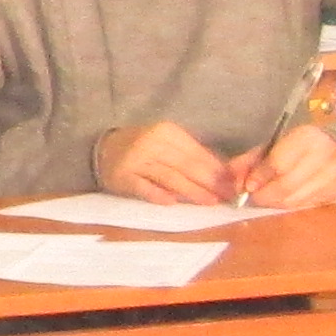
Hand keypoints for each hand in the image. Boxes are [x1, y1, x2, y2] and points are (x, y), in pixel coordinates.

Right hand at [94, 120, 231, 205]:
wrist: (102, 149)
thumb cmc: (142, 148)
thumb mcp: (166, 143)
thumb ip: (191, 156)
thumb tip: (224, 173)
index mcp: (166, 132)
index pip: (197, 152)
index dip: (217, 169)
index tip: (233, 184)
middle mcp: (152, 143)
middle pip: (186, 165)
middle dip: (210, 182)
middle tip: (227, 197)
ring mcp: (136, 160)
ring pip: (169, 177)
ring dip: (192, 191)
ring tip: (209, 202)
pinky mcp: (123, 177)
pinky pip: (144, 188)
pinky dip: (158, 195)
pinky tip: (172, 203)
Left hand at [233, 125, 335, 210]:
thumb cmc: (302, 145)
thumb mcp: (278, 143)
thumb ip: (253, 159)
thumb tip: (232, 178)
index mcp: (306, 139)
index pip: (278, 163)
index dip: (259, 177)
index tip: (247, 186)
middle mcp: (322, 158)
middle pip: (286, 185)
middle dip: (264, 195)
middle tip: (252, 198)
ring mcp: (331, 178)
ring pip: (295, 200)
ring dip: (274, 203)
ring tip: (265, 199)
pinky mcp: (334, 193)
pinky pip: (305, 205)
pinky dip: (289, 206)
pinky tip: (282, 200)